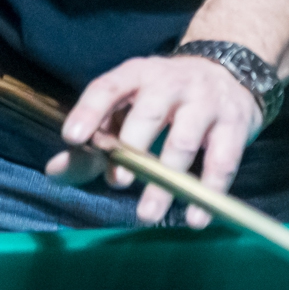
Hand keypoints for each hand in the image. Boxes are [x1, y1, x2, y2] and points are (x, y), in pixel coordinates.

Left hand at [47, 52, 264, 226]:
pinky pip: (222, 161)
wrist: (228, 71)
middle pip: (149, 112)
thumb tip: (54, 173)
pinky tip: (194, 218)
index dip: (89, 111)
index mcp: (137, 75)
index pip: (108, 87)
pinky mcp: (234, 125)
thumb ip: (92, 143)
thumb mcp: (128, 108)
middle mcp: (171, 83)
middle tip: (116, 181)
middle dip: (131, 148)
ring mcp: (205, 102)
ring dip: (165, 181)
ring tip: (147, 214)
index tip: (72, 138)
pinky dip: (208, 193)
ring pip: (184, 141)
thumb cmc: (164, 98)